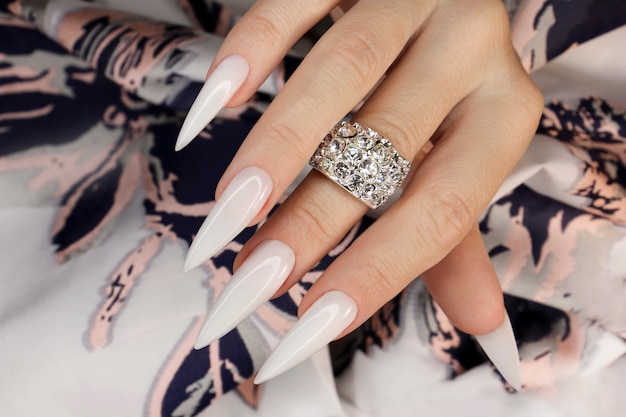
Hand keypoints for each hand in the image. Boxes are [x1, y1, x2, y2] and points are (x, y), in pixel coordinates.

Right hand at [176, 0, 542, 388]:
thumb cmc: (448, 90)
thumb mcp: (460, 156)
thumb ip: (458, 232)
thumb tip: (479, 322)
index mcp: (504, 113)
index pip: (444, 209)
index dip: (379, 269)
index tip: (313, 321)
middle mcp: (475, 48)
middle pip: (386, 146)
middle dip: (312, 221)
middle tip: (252, 278)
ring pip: (343, 72)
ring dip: (278, 148)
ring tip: (229, 211)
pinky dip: (254, 49)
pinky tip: (217, 102)